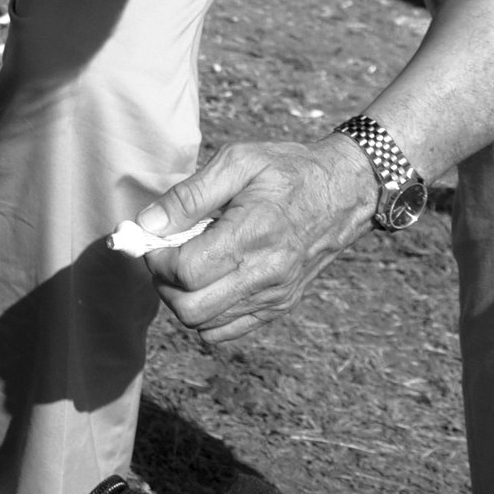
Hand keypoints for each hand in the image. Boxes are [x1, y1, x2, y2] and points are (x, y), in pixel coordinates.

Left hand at [140, 136, 375, 344]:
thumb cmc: (288, 170)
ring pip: (204, 325)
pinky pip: (227, 330)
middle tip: (166, 254)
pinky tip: (209, 281)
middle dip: (163, 283)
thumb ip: (189, 196)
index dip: (156, 257)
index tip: (155, 238)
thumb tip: (147, 224)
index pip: (184, 272)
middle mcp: (266, 275)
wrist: (345, 191)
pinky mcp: (280, 305)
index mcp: (253, 236)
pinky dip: (206, 314)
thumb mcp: (237, 162)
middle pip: (189, 308)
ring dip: (182, 299)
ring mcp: (275, 296)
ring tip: (189, 264)